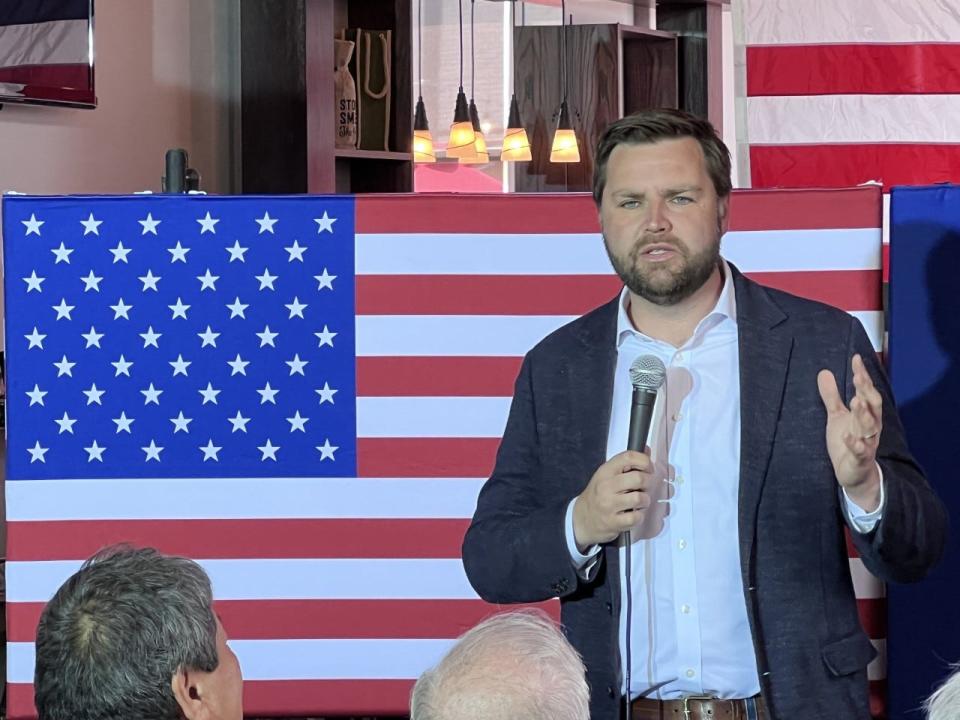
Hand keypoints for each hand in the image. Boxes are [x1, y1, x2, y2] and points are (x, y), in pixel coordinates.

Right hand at [572, 450, 655, 549]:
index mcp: (605, 471)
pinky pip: (636, 517)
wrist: (582, 519)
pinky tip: (634, 514)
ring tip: (639, 502)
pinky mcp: (614, 522)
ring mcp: (609, 505)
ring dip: (645, 501)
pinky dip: (639, 516)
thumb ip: (626, 464)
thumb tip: (646, 450)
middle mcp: (606, 486)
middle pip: (639, 478)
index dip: (644, 461)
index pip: (629, 457)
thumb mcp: (607, 475)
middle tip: (644, 487)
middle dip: (648, 483)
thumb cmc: (598, 494)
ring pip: (640, 498)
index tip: (648, 468)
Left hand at [817, 354, 882, 510]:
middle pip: (872, 406)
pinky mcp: (860, 459)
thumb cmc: (847, 441)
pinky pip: (860, 451)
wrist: (854, 473)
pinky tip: (847, 438)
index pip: (867, 392)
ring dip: (863, 414)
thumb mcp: (836, 416)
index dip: (863, 377)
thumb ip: (831, 396)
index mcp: (866, 415)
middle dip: (867, 392)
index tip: (857, 360)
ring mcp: (867, 443)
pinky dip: (854, 445)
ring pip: (869, 427)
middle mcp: (870, 427)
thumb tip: (824, 372)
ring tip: (856, 400)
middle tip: (859, 377)